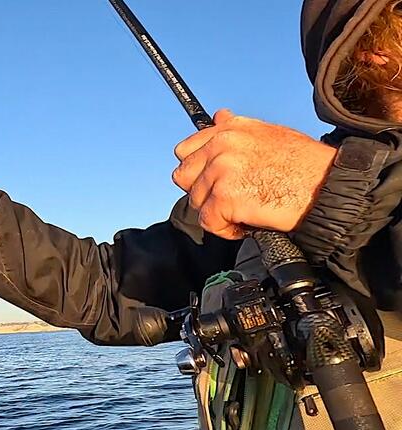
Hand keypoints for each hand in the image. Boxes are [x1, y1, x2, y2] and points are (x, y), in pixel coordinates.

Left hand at [172, 109, 336, 238]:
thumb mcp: (268, 133)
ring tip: (245, 210)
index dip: (197, 170)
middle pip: (183, 177)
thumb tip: (218, 116)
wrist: (328, 185)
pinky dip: (225, 229)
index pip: (185, 150)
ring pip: (195, 202)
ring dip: (217, 212)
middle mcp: (222, 145)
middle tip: (229, 198)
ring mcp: (222, 171)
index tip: (215, 181)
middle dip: (202, 191)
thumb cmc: (304, 165)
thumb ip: (236, 129)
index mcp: (230, 129)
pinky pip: (208, 222)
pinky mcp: (225, 197)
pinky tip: (246, 223)